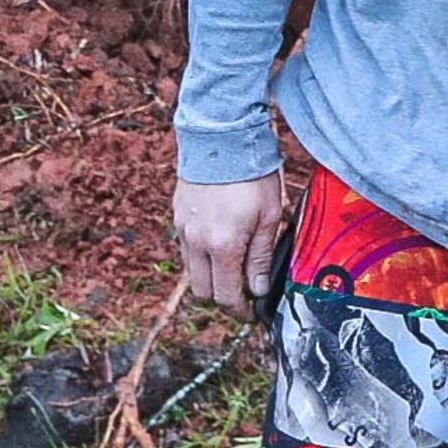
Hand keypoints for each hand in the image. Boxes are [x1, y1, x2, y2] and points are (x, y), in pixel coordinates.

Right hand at [175, 170, 284, 312]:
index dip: (240, 311)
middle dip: (223, 299)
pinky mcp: (178, 215)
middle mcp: (197, 242)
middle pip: (204, 292)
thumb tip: (259, 288)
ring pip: (192, 273)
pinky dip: (201, 257)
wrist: (223, 135)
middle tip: (243, 294)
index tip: (252, 312)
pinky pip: (186, 250)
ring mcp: (184, 229)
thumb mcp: (270, 215)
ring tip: (233, 268)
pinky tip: (219, 244)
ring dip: (210, 278)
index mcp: (223, 245)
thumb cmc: (252, 172)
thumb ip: (261, 256)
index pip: (227, 296)